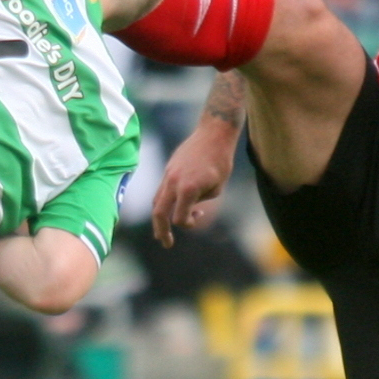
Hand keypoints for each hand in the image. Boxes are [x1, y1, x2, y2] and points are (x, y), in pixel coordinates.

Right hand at [151, 124, 235, 246]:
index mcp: (188, 189)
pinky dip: (164, 203)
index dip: (189, 223)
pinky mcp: (168, 169)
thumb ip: (200, 201)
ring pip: (157, 201)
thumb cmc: (221, 161)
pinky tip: (170, 208)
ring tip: (162, 231)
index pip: (180, 218)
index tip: (200, 215)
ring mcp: (168, 174)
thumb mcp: (216, 188)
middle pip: (159, 213)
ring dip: (159, 218)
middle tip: (166, 243)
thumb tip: (188, 208)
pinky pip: (161, 190)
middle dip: (161, 231)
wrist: (214, 134)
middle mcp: (174, 182)